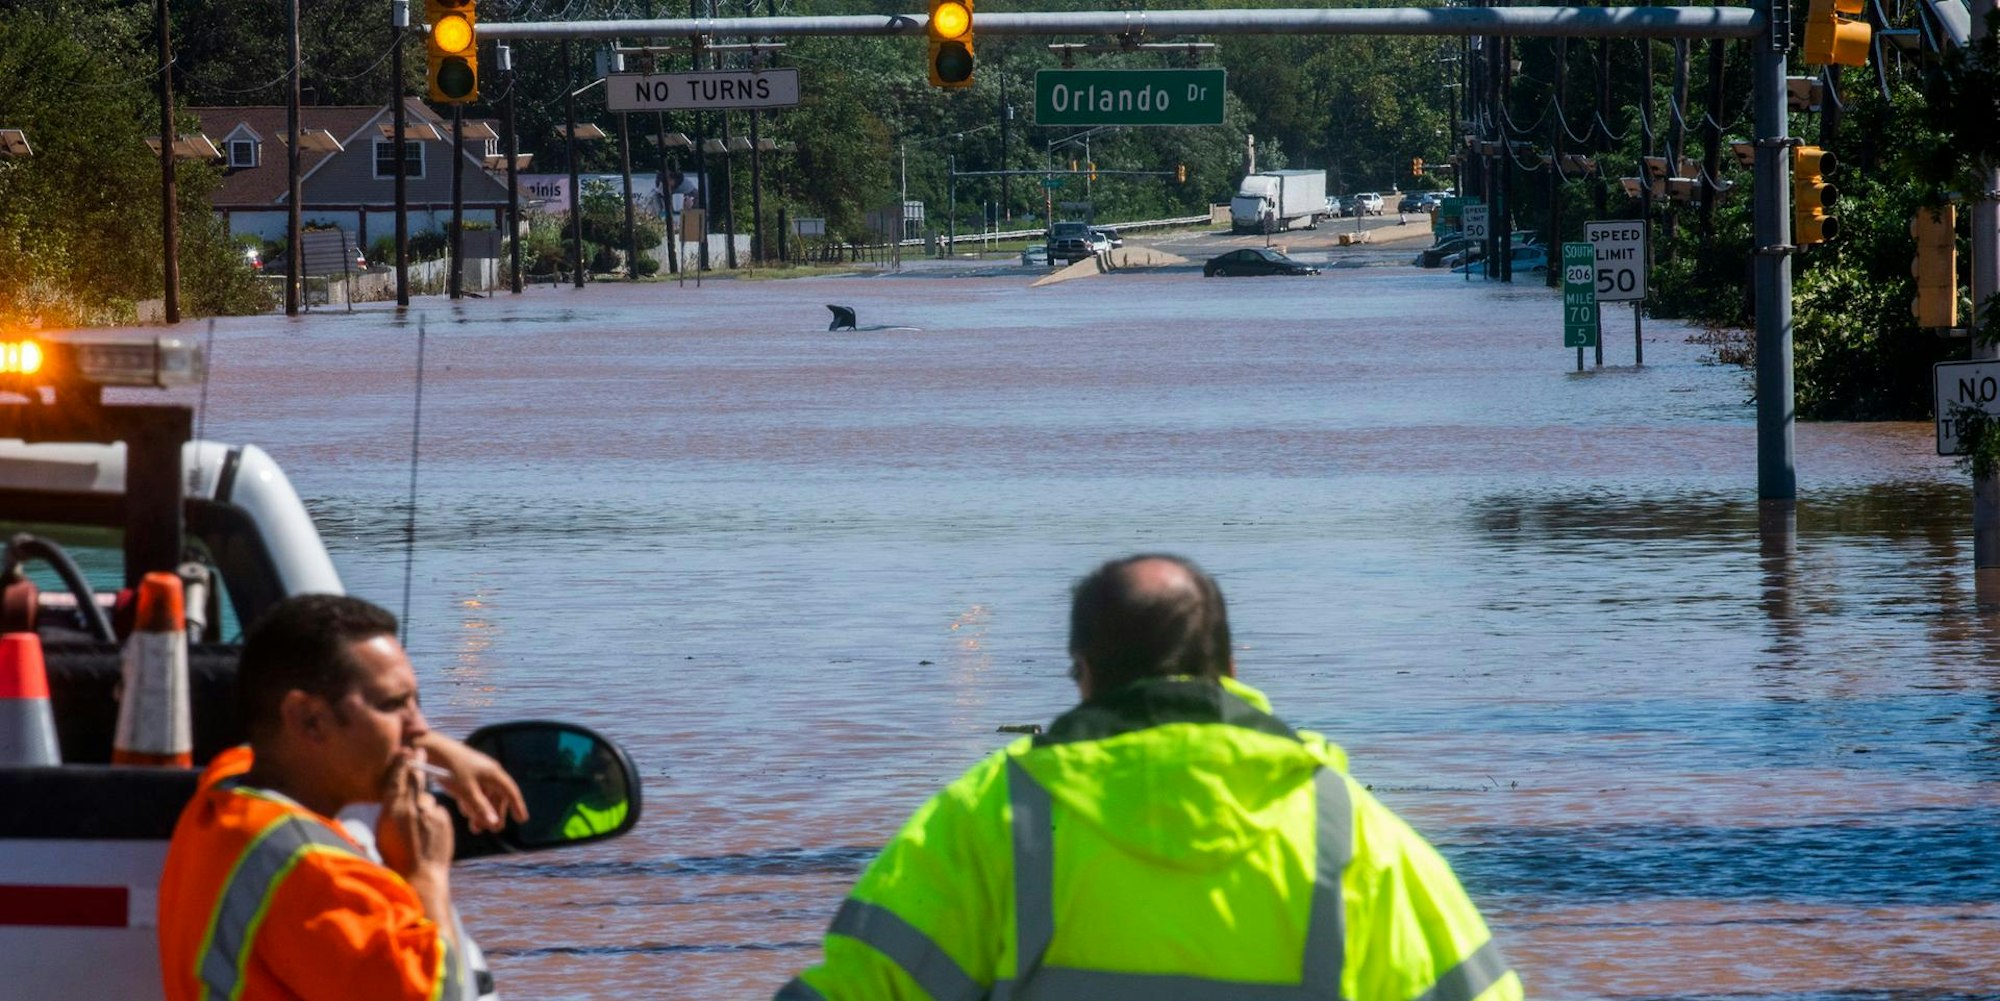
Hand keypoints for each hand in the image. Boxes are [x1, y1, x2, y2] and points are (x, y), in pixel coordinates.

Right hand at [376, 754, 454, 881]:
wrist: (421, 877)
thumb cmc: (396, 858)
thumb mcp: (383, 833)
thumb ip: (390, 811)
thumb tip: (393, 798)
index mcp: (393, 810)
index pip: (397, 779)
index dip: (402, 762)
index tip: (407, 749)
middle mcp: (413, 807)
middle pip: (416, 780)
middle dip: (418, 766)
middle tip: (422, 752)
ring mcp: (431, 812)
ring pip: (427, 800)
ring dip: (424, 807)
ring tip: (418, 828)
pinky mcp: (445, 818)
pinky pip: (438, 811)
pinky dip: (433, 818)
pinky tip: (429, 833)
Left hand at [416, 731, 528, 833]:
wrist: (432, 749)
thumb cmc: (451, 769)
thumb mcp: (466, 791)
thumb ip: (481, 808)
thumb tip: (494, 823)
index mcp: (493, 773)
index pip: (511, 792)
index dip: (517, 806)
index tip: (522, 820)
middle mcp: (488, 772)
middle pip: (498, 796)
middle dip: (496, 814)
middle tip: (495, 830)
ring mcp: (477, 772)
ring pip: (485, 796)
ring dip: (482, 812)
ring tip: (476, 829)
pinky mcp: (466, 773)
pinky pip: (474, 791)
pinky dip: (472, 804)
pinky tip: (466, 813)